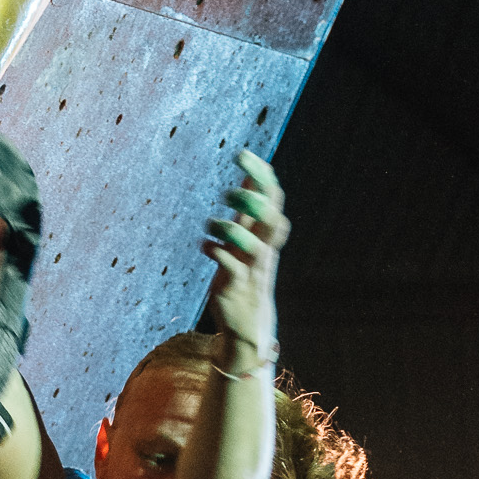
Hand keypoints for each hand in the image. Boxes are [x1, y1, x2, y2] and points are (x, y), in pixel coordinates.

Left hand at [202, 145, 286, 359]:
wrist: (247, 323)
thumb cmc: (245, 274)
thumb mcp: (249, 238)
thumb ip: (250, 211)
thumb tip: (252, 178)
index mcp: (267, 235)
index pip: (274, 198)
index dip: (261, 175)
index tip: (243, 154)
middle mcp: (264, 250)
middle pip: (271, 218)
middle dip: (252, 199)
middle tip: (227, 193)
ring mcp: (252, 269)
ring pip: (254, 246)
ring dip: (232, 229)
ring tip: (211, 224)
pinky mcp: (236, 287)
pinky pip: (231, 268)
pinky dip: (217, 253)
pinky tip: (205, 247)